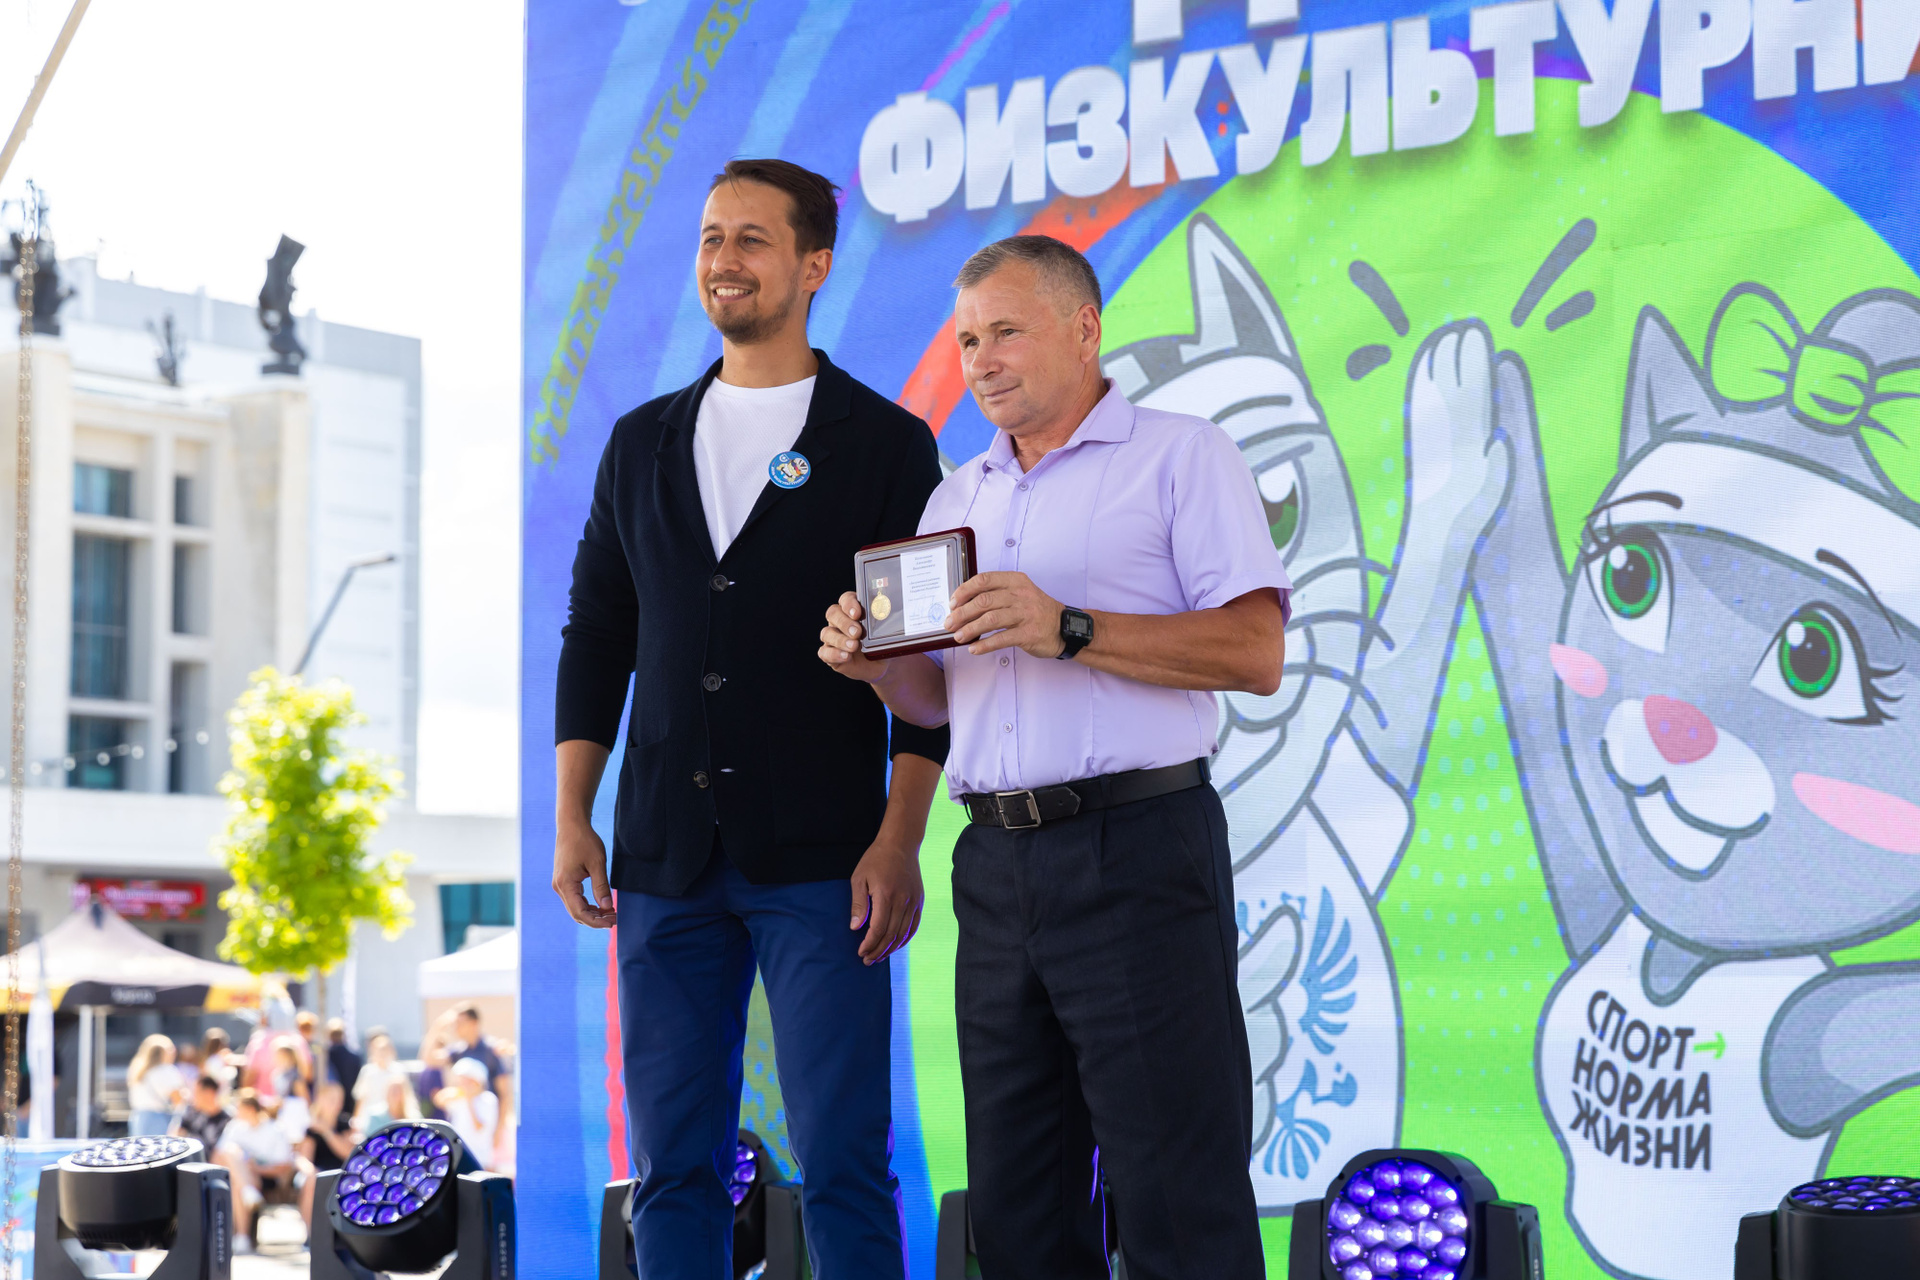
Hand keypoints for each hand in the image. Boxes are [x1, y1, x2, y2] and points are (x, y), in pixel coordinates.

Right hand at [552, 817, 616, 927]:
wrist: (571, 825)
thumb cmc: (584, 841)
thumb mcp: (597, 863)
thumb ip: (601, 886)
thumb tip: (607, 907)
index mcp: (566, 884)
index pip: (580, 912)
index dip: (596, 921)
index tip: (612, 923)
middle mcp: (559, 887)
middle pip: (576, 913)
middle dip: (595, 919)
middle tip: (615, 920)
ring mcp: (560, 884)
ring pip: (575, 907)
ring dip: (592, 913)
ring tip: (611, 913)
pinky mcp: (563, 880)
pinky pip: (574, 899)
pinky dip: (587, 905)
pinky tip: (601, 905)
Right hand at [819, 591, 894, 682]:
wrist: (880, 664)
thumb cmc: (882, 643)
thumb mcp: (887, 633)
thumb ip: (886, 625)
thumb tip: (892, 623)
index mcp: (853, 609)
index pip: (846, 599)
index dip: (849, 604)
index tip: (857, 613)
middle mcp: (840, 621)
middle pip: (833, 613)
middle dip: (845, 622)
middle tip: (857, 632)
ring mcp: (833, 637)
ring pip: (827, 633)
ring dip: (840, 640)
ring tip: (854, 646)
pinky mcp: (830, 653)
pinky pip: (824, 652)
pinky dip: (834, 654)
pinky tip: (846, 656)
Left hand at [849, 840, 923, 965]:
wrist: (900, 844)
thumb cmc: (875, 860)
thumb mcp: (859, 878)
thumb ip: (858, 904)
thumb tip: (855, 928)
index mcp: (886, 895)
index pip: (879, 929)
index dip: (870, 944)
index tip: (861, 952)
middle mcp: (903, 900)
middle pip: (892, 934)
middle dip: (879, 950)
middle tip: (868, 960)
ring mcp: (914, 901)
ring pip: (904, 933)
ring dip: (892, 948)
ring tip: (880, 956)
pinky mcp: (919, 900)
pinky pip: (914, 926)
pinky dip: (905, 939)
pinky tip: (895, 945)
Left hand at [945, 572, 1066, 657]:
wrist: (1064, 627)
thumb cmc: (1036, 611)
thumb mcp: (1020, 593)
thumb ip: (996, 594)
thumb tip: (964, 605)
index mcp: (1016, 581)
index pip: (984, 580)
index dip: (964, 591)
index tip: (952, 602)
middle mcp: (1021, 595)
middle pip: (984, 601)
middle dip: (962, 613)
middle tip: (950, 623)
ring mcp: (1026, 614)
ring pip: (990, 619)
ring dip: (970, 629)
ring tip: (958, 637)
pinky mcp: (1029, 634)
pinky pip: (1001, 639)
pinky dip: (985, 645)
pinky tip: (974, 649)